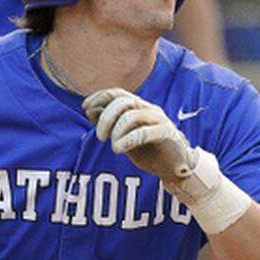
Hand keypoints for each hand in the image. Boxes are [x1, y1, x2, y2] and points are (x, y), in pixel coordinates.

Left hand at [83, 88, 197, 181]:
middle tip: (100, 137)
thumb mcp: (123, 137)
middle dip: (106, 118)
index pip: (117, 93)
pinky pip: (144, 132)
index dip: (99, 97)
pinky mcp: (166, 134)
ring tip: (113, 146)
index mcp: (138, 107)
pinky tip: (119, 149)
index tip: (85, 107)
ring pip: (131, 115)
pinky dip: (128, 139)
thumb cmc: (148, 150)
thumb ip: (108, 123)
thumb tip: (90, 111)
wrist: (174, 166)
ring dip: (116, 130)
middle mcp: (149, 109)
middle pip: (122, 102)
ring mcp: (159, 120)